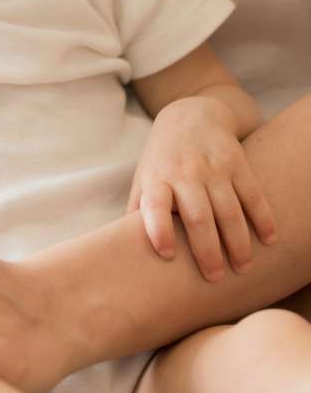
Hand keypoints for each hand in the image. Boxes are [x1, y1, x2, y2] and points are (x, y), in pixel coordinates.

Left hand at [126, 97, 277, 280]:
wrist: (190, 115)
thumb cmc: (163, 159)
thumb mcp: (144, 178)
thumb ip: (138, 211)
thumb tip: (123, 249)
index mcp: (158, 178)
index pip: (155, 204)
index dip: (158, 229)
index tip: (166, 255)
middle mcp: (185, 173)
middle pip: (198, 215)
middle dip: (207, 250)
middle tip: (214, 277)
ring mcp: (213, 167)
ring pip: (229, 209)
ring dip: (238, 242)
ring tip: (242, 268)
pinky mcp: (238, 162)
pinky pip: (253, 194)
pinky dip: (263, 218)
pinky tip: (269, 240)